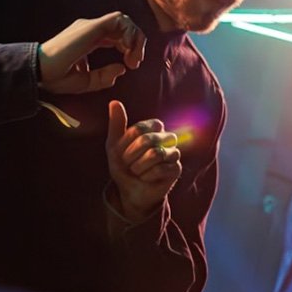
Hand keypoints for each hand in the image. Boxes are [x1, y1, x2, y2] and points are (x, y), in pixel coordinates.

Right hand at [38, 12, 145, 93]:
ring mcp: (91, 26)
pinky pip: (118, 20)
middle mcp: (91, 30)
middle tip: (135, 63)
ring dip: (135, 38)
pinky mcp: (91, 26)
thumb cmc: (56, 77)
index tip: (131, 65)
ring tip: (132, 57)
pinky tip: (126, 48)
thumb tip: (123, 69)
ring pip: (123, 21)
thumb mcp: (85, 82)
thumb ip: (104, 77)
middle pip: (123, 26)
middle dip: (136, 43)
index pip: (117, 35)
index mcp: (89, 40)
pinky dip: (128, 32)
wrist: (40, 71)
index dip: (129, 47)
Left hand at [105, 100, 180, 221]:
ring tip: (137, 171)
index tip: (122, 152)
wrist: (129, 189)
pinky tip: (146, 178)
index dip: (127, 143)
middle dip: (131, 156)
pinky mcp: (177, 169)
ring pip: (155, 154)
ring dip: (139, 167)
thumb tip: (114, 101)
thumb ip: (116, 124)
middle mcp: (167, 137)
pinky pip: (160, 169)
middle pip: (148, 140)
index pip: (139, 129)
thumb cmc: (124, 165)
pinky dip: (147, 176)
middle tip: (129, 164)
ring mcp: (174, 152)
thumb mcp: (114, 145)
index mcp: (153, 128)